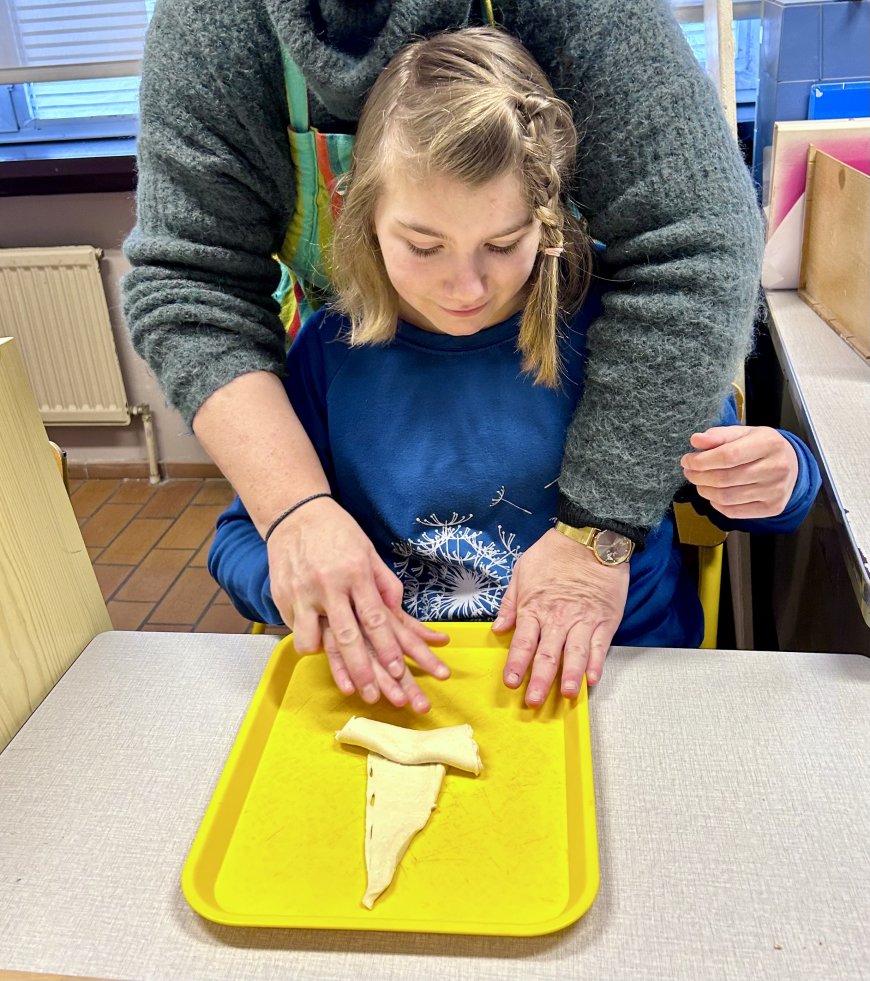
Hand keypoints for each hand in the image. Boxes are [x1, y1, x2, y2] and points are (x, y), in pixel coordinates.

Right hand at [266, 496, 449, 705]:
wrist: (294, 515)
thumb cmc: (338, 534)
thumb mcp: (369, 552)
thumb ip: (385, 584)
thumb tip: (400, 611)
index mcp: (355, 573)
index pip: (374, 617)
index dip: (386, 647)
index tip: (397, 671)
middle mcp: (329, 585)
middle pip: (347, 636)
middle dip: (363, 670)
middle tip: (375, 696)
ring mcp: (303, 594)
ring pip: (314, 639)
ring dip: (331, 665)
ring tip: (350, 685)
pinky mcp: (283, 598)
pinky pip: (297, 630)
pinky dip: (309, 644)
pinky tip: (320, 653)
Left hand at [494, 529, 629, 703]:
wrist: (591, 537)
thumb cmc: (554, 552)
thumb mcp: (522, 570)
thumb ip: (510, 602)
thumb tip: (498, 628)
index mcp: (534, 607)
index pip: (523, 642)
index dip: (516, 664)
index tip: (510, 682)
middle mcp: (558, 618)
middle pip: (547, 654)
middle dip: (540, 680)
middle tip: (534, 701)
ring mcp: (584, 620)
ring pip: (575, 654)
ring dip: (571, 676)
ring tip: (567, 695)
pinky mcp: (605, 619)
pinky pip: (600, 646)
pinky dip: (596, 663)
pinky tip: (593, 679)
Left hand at [680, 425, 797, 518]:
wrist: (792, 465)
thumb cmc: (762, 447)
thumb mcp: (743, 433)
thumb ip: (718, 435)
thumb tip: (696, 440)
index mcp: (769, 443)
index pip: (727, 456)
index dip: (701, 461)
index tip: (687, 460)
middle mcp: (776, 468)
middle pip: (724, 479)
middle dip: (699, 476)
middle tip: (689, 472)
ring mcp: (775, 491)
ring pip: (726, 497)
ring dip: (705, 491)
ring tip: (700, 482)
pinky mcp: (772, 508)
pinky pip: (733, 512)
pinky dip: (717, 504)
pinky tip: (714, 494)